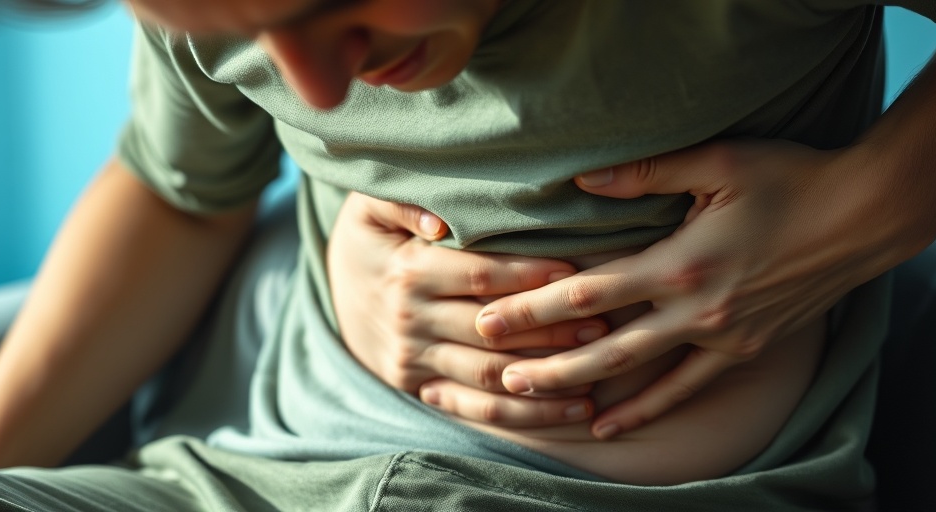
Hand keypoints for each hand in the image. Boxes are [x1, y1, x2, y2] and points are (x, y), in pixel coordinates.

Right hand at [328, 192, 608, 427]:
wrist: (334, 290)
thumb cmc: (371, 238)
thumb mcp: (369, 206)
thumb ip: (402, 200)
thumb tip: (440, 220)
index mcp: (406, 271)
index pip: (479, 276)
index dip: (528, 275)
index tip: (574, 273)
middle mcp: (409, 320)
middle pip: (490, 330)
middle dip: (548, 329)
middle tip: (601, 323)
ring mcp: (413, 359)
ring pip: (489, 375)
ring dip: (545, 375)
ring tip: (595, 366)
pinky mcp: (418, 386)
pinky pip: (476, 408)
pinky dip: (525, 414)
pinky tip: (572, 409)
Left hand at [478, 138, 903, 438]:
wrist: (862, 215)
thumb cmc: (790, 179)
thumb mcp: (719, 162)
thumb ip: (646, 174)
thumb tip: (584, 177)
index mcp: (680, 262)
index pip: (589, 289)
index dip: (535, 307)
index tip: (491, 319)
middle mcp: (695, 309)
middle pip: (603, 345)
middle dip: (546, 362)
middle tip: (497, 375)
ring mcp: (720, 337)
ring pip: (638, 374)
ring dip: (583, 389)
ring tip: (534, 401)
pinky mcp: (742, 350)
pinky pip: (686, 388)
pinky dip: (647, 408)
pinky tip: (613, 424)